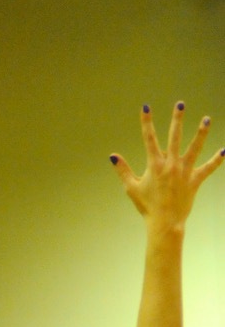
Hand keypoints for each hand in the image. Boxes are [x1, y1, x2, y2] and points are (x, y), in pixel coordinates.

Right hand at [111, 102, 222, 226]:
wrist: (164, 223)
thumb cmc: (147, 206)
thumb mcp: (131, 188)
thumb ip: (123, 170)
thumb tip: (113, 156)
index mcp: (155, 165)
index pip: (149, 139)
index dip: (146, 122)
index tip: (146, 108)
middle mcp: (171, 164)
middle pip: (175, 137)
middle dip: (177, 119)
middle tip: (180, 104)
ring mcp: (185, 171)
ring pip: (195, 148)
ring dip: (201, 133)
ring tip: (207, 119)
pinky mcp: (195, 180)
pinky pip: (207, 169)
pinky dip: (215, 161)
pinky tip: (224, 151)